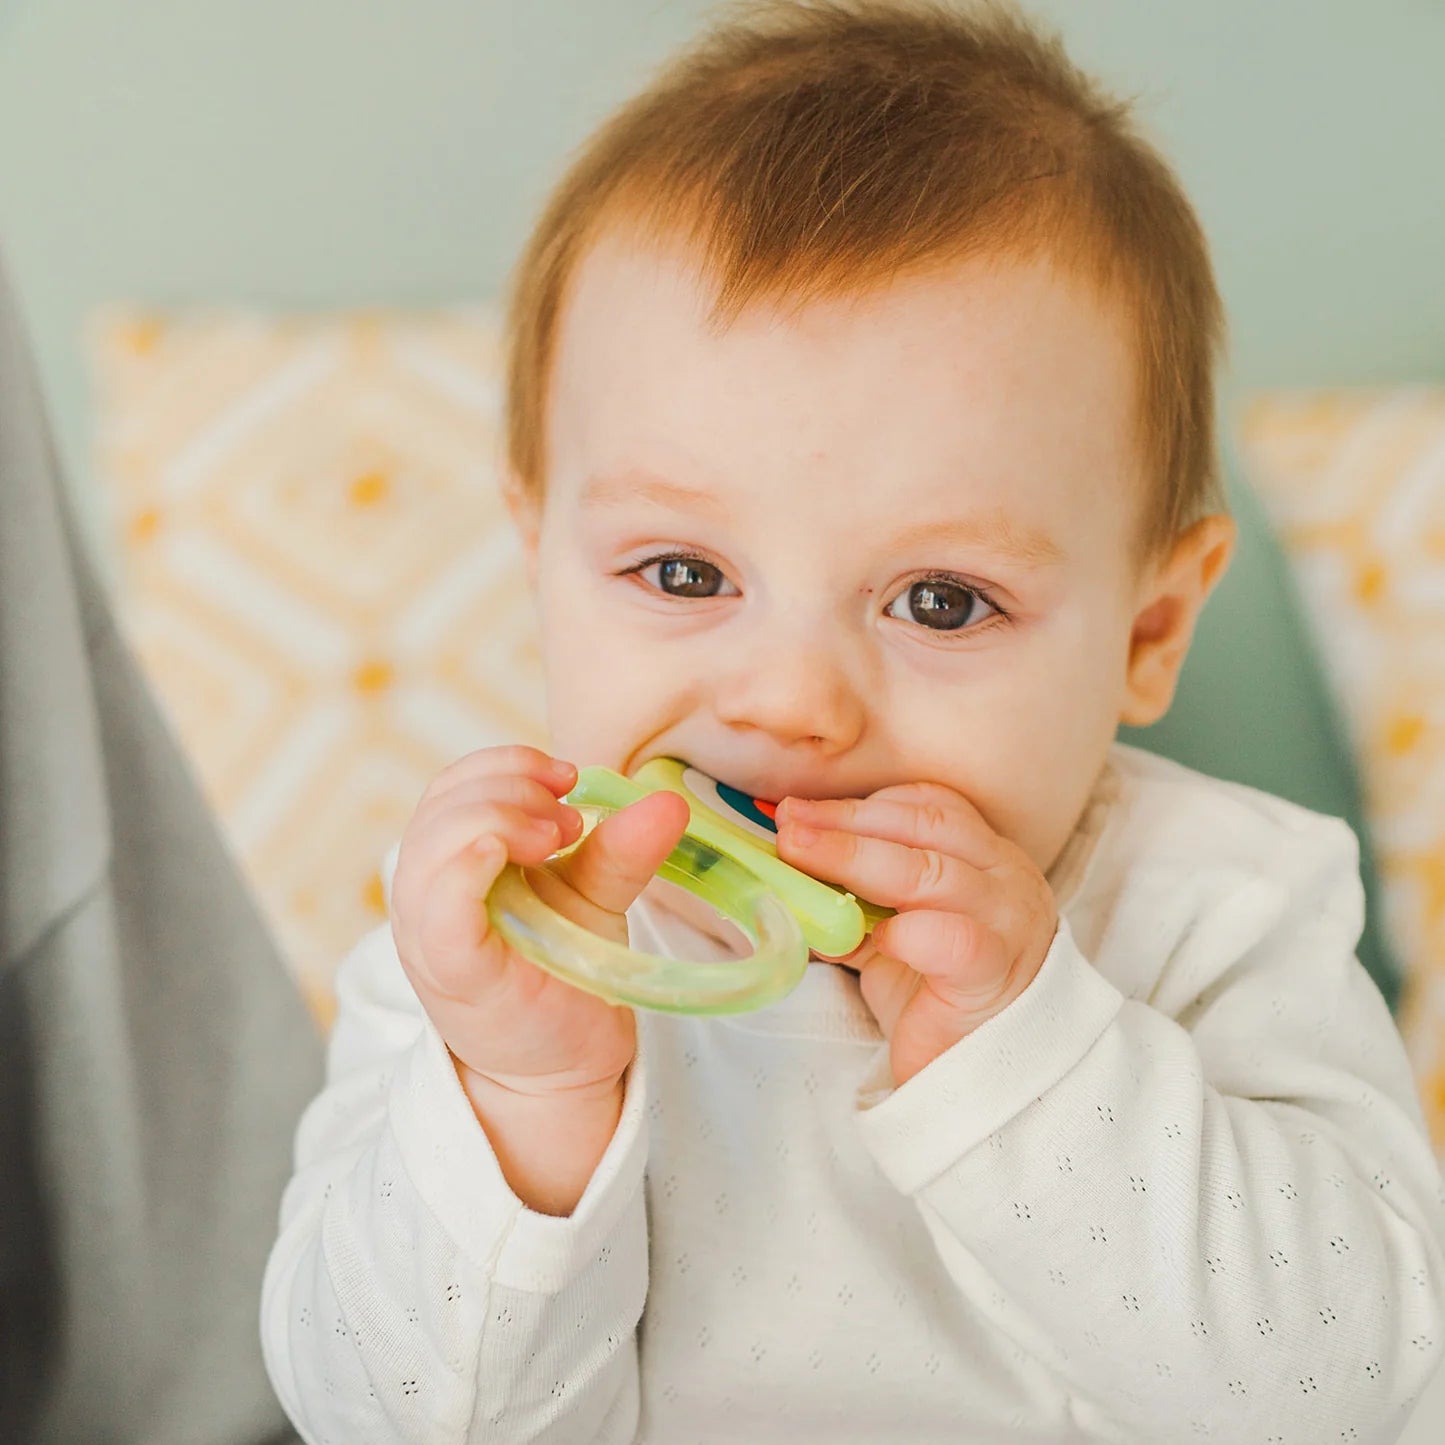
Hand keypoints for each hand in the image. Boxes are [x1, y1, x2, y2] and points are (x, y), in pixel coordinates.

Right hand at [390, 745, 689, 1103]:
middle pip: (443, 804)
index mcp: (453, 862)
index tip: (568, 777)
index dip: (508, 764)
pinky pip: (440, 906)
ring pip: (433, 842)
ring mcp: (430, 931)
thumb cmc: (562, 970)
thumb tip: (671, 801)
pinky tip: (497, 850)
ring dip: (498, 817)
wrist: (559, 1066)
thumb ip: (619, 849)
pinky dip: (464, 866)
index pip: (454, 785)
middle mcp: (427, 892)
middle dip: (511, 789)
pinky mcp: (453, 970)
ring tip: (558, 838)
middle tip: (569, 820)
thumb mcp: (592, 896)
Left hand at [775, 783, 1057, 1086]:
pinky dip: (898, 929)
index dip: (860, 805)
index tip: (800, 811)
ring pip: (931, 872)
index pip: (928, 807)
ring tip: (798, 858)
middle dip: (845, 823)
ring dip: (854, 858)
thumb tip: (787, 866)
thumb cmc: (935, 995)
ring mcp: (1008, 922)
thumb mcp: (890, 930)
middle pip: (923, 828)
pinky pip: (949, 938)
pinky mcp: (995, 972)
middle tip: (787, 828)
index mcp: (985, 857)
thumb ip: (854, 898)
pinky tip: (858, 934)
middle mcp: (1006, 877)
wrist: (983, 1075)